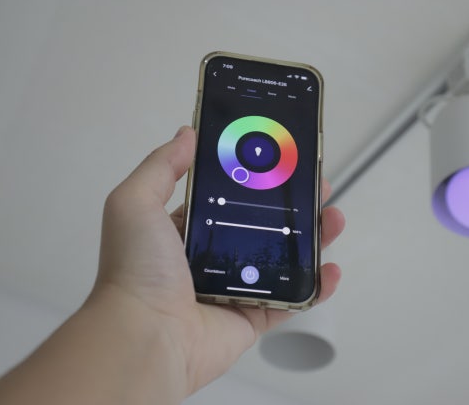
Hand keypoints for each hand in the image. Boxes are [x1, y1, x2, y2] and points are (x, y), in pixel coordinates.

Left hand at [93, 125, 343, 395]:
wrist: (145, 336)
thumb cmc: (138, 267)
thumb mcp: (134, 202)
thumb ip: (161, 166)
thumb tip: (187, 132)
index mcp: (184, 230)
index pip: (227, 197)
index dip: (255, 177)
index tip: (281, 158)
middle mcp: (210, 257)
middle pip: (262, 225)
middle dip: (293, 205)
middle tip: (318, 187)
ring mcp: (234, 288)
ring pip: (283, 259)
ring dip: (313, 239)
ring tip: (334, 219)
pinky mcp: (252, 317)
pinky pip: (291, 300)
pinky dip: (316, 287)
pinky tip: (333, 269)